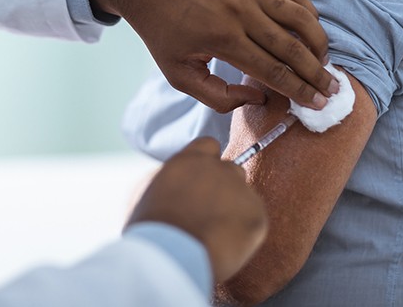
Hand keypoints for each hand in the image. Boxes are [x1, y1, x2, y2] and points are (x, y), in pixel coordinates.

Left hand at [88, 0, 338, 111]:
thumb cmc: (162, 31)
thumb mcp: (178, 74)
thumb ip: (216, 96)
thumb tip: (258, 99)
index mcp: (222, 39)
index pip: (272, 71)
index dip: (299, 90)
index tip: (318, 104)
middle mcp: (240, 12)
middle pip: (292, 47)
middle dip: (316, 73)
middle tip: (332, 90)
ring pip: (299, 17)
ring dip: (318, 41)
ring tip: (325, 62)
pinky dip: (307, 12)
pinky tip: (312, 30)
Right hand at [126, 137, 267, 282]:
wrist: (170, 256)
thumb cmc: (150, 228)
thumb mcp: (145, 191)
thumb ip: (166, 177)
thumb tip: (175, 179)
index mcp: (190, 159)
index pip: (209, 145)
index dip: (207, 162)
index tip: (202, 181)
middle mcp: (218, 168)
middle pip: (231, 169)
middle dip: (224, 186)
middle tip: (210, 212)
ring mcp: (240, 190)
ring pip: (244, 196)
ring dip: (235, 208)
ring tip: (215, 233)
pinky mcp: (257, 215)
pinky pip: (255, 219)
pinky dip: (244, 232)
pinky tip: (225, 245)